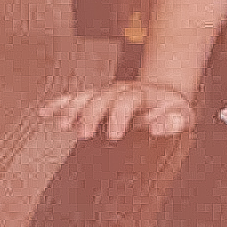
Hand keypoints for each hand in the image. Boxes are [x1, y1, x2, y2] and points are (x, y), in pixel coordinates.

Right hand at [39, 81, 194, 140]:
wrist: (164, 98)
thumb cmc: (171, 112)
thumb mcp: (182, 117)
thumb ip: (175, 122)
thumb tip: (157, 128)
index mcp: (144, 94)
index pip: (129, 99)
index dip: (120, 115)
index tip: (114, 136)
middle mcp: (122, 90)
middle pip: (103, 96)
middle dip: (92, 114)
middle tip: (84, 135)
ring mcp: (106, 93)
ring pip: (86, 95)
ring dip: (72, 108)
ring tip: (62, 126)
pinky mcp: (95, 98)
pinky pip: (74, 97)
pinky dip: (59, 104)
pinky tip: (44, 112)